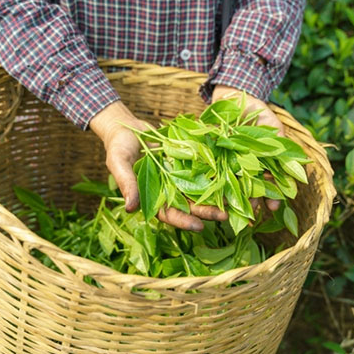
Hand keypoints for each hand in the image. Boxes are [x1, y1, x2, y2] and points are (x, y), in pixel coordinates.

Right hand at [89, 101, 225, 230]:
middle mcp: (169, 190)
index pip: (169, 214)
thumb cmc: (119, 146)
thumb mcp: (119, 162)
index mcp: (152, 197)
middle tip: (225, 216)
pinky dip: (219, 173)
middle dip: (207, 212)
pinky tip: (234, 176)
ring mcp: (180, 176)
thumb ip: (127, 183)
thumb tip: (130, 208)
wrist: (128, 126)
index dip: (184, 221)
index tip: (199, 227)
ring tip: (234, 201)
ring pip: (201, 190)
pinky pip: (205, 169)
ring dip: (217, 196)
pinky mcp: (189, 161)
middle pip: (190, 205)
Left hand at [211, 84, 283, 212]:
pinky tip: (213, 196)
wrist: (234, 96)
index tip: (274, 208)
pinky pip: (212, 172)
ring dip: (232, 199)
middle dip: (251, 202)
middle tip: (251, 214)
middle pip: (249, 190)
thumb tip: (298, 167)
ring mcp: (228, 163)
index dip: (273, 197)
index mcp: (263, 164)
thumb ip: (282, 146)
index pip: (269, 185)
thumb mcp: (275, 128)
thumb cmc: (259, 112)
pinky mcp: (211, 157)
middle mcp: (246, 167)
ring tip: (231, 211)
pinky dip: (212, 184)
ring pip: (231, 185)